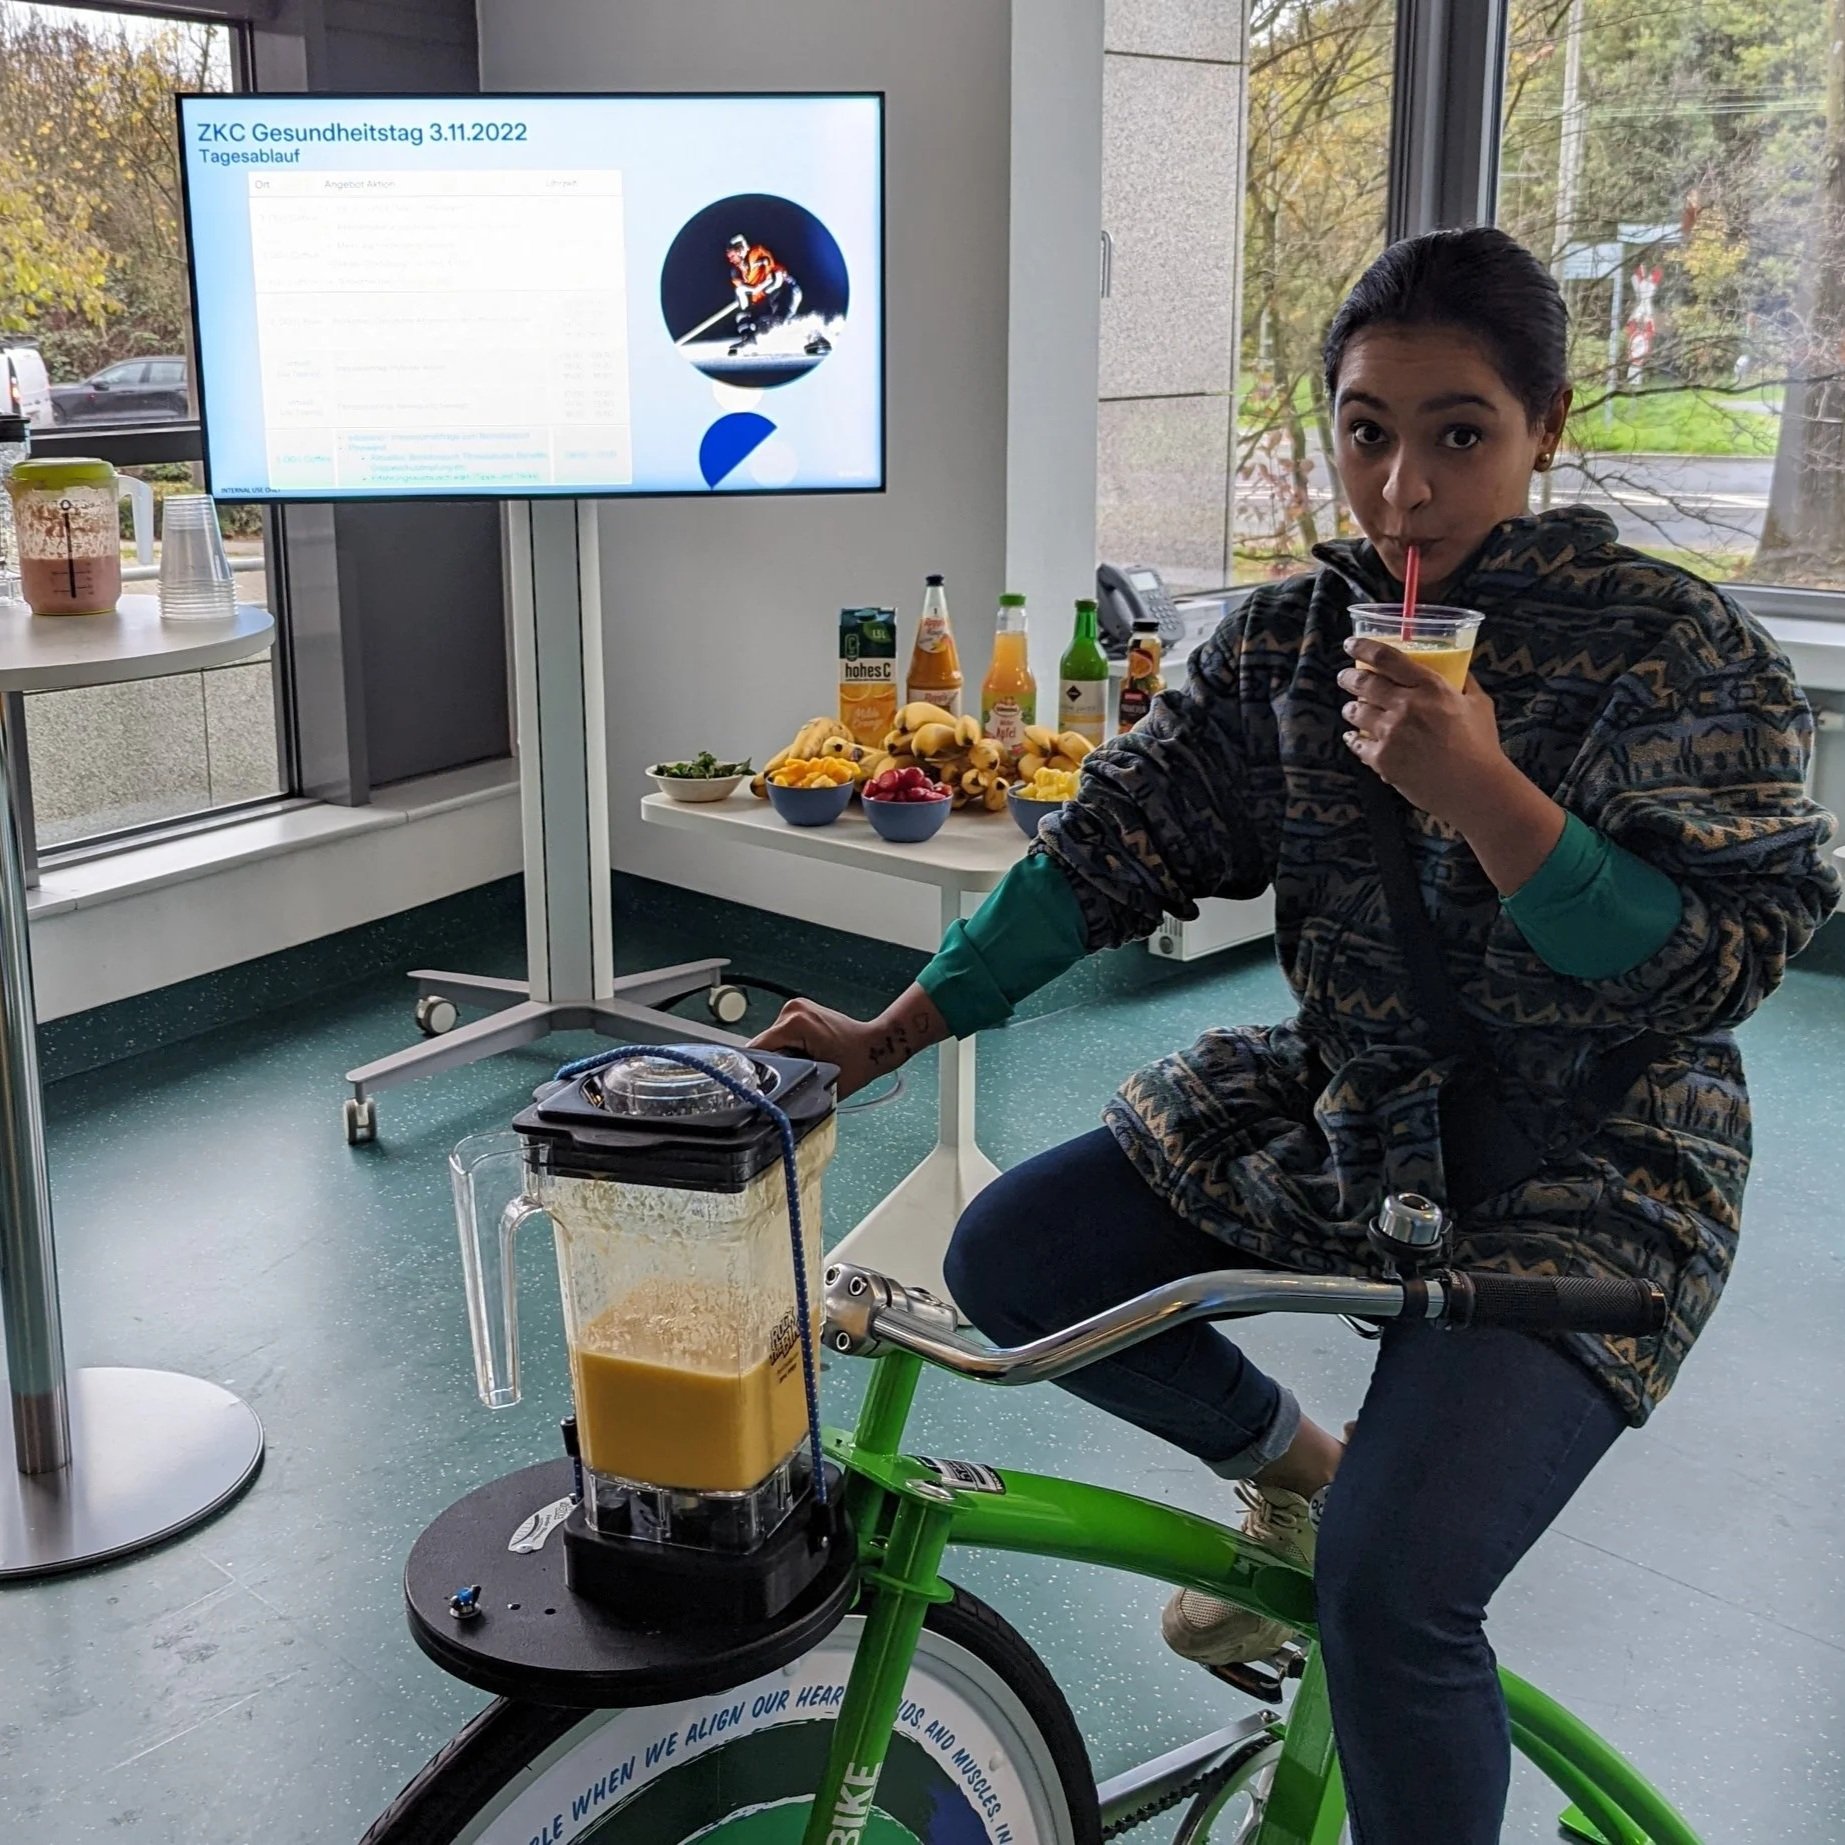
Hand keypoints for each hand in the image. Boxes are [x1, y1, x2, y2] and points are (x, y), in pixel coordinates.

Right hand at [751, 983, 949, 1099]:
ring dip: (779, 1057)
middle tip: (788, 1080)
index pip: (757, 1049)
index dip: (755, 1071)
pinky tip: (801, 1058)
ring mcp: (796, 1007)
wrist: (876, 1045)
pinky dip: (787, 1048)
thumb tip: (771, 1098)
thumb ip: (792, 1086)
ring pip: (771, 1041)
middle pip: (764, 1045)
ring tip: (799, 1068)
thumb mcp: (822, 1081)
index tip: (756, 1087)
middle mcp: (792, 1010)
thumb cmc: (858, 1062)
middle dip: (772, 1064)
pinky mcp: (799, 1011)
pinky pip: (781, 1035)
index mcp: (795, 1022)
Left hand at [1337, 638, 1507, 828]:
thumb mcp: (1479, 704)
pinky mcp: (1383, 760)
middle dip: (1349, 677)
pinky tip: (1352, 737)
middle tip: (1345, 676)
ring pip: (1356, 712)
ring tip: (1350, 708)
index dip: (1363, 647)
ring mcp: (1391, 734)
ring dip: (1350, 708)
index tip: (1350, 643)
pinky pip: (1358, 744)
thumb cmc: (1482, 746)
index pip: (1387, 658)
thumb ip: (1464, 683)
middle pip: (1364, 683)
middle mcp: (1406, 706)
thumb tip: (1457, 668)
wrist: (1476, 788)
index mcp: (1430, 687)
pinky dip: (1353, 739)